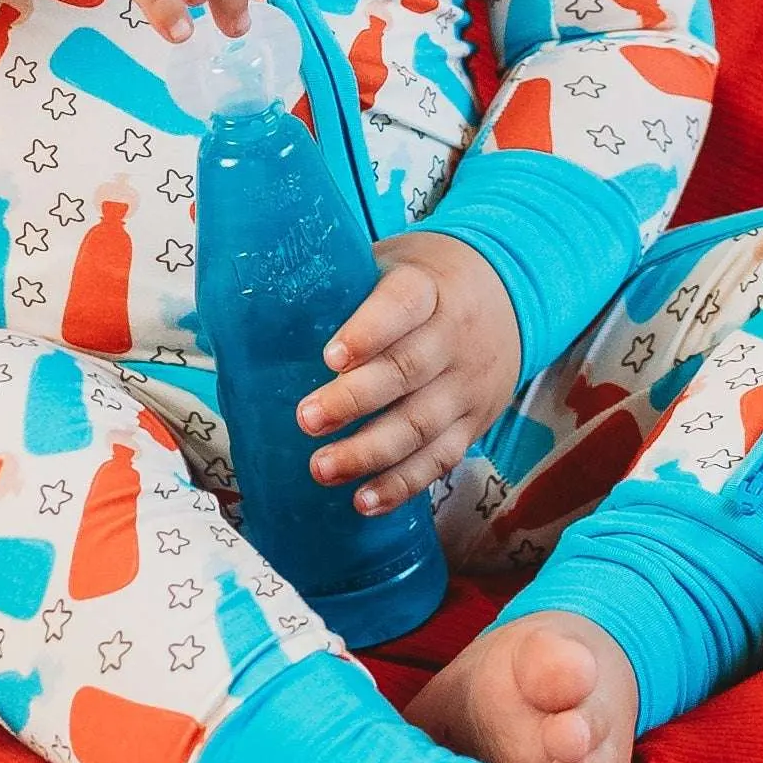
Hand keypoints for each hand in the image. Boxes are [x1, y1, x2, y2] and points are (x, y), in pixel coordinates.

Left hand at [295, 230, 519, 511]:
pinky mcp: (473, 423)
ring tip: (321, 468)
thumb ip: (342, 283)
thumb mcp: (393, 261)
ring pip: (421, 424)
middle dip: (354, 400)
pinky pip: (440, 459)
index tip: (331, 357)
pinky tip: (364, 501)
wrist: (511, 297)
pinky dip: (402, 484)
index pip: (402, 305)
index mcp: (429, 288)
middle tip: (306, 419)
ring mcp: (466, 385)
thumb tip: (251, 309)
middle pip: (407, 371)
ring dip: (369, 452)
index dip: (368, 331)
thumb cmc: (427, 282)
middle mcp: (452, 338)